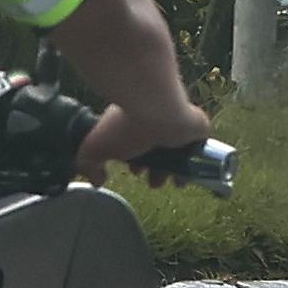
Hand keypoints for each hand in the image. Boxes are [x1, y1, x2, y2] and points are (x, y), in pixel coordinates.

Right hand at [76, 87, 217, 179]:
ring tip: (175, 182)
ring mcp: (177, 122)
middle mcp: (155, 120)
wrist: (154, 105)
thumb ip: (88, 165)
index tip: (134, 172)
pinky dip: (195, 162)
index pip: (136, 145)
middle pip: (159, 150)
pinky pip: (198, 148)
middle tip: (155, 182)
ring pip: (178, 151)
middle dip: (156, 170)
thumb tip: (97, 181)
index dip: (135, 162)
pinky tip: (190, 175)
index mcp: (132, 122)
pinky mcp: (197, 126)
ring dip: (176, 170)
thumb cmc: (124, 125)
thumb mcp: (94, 148)